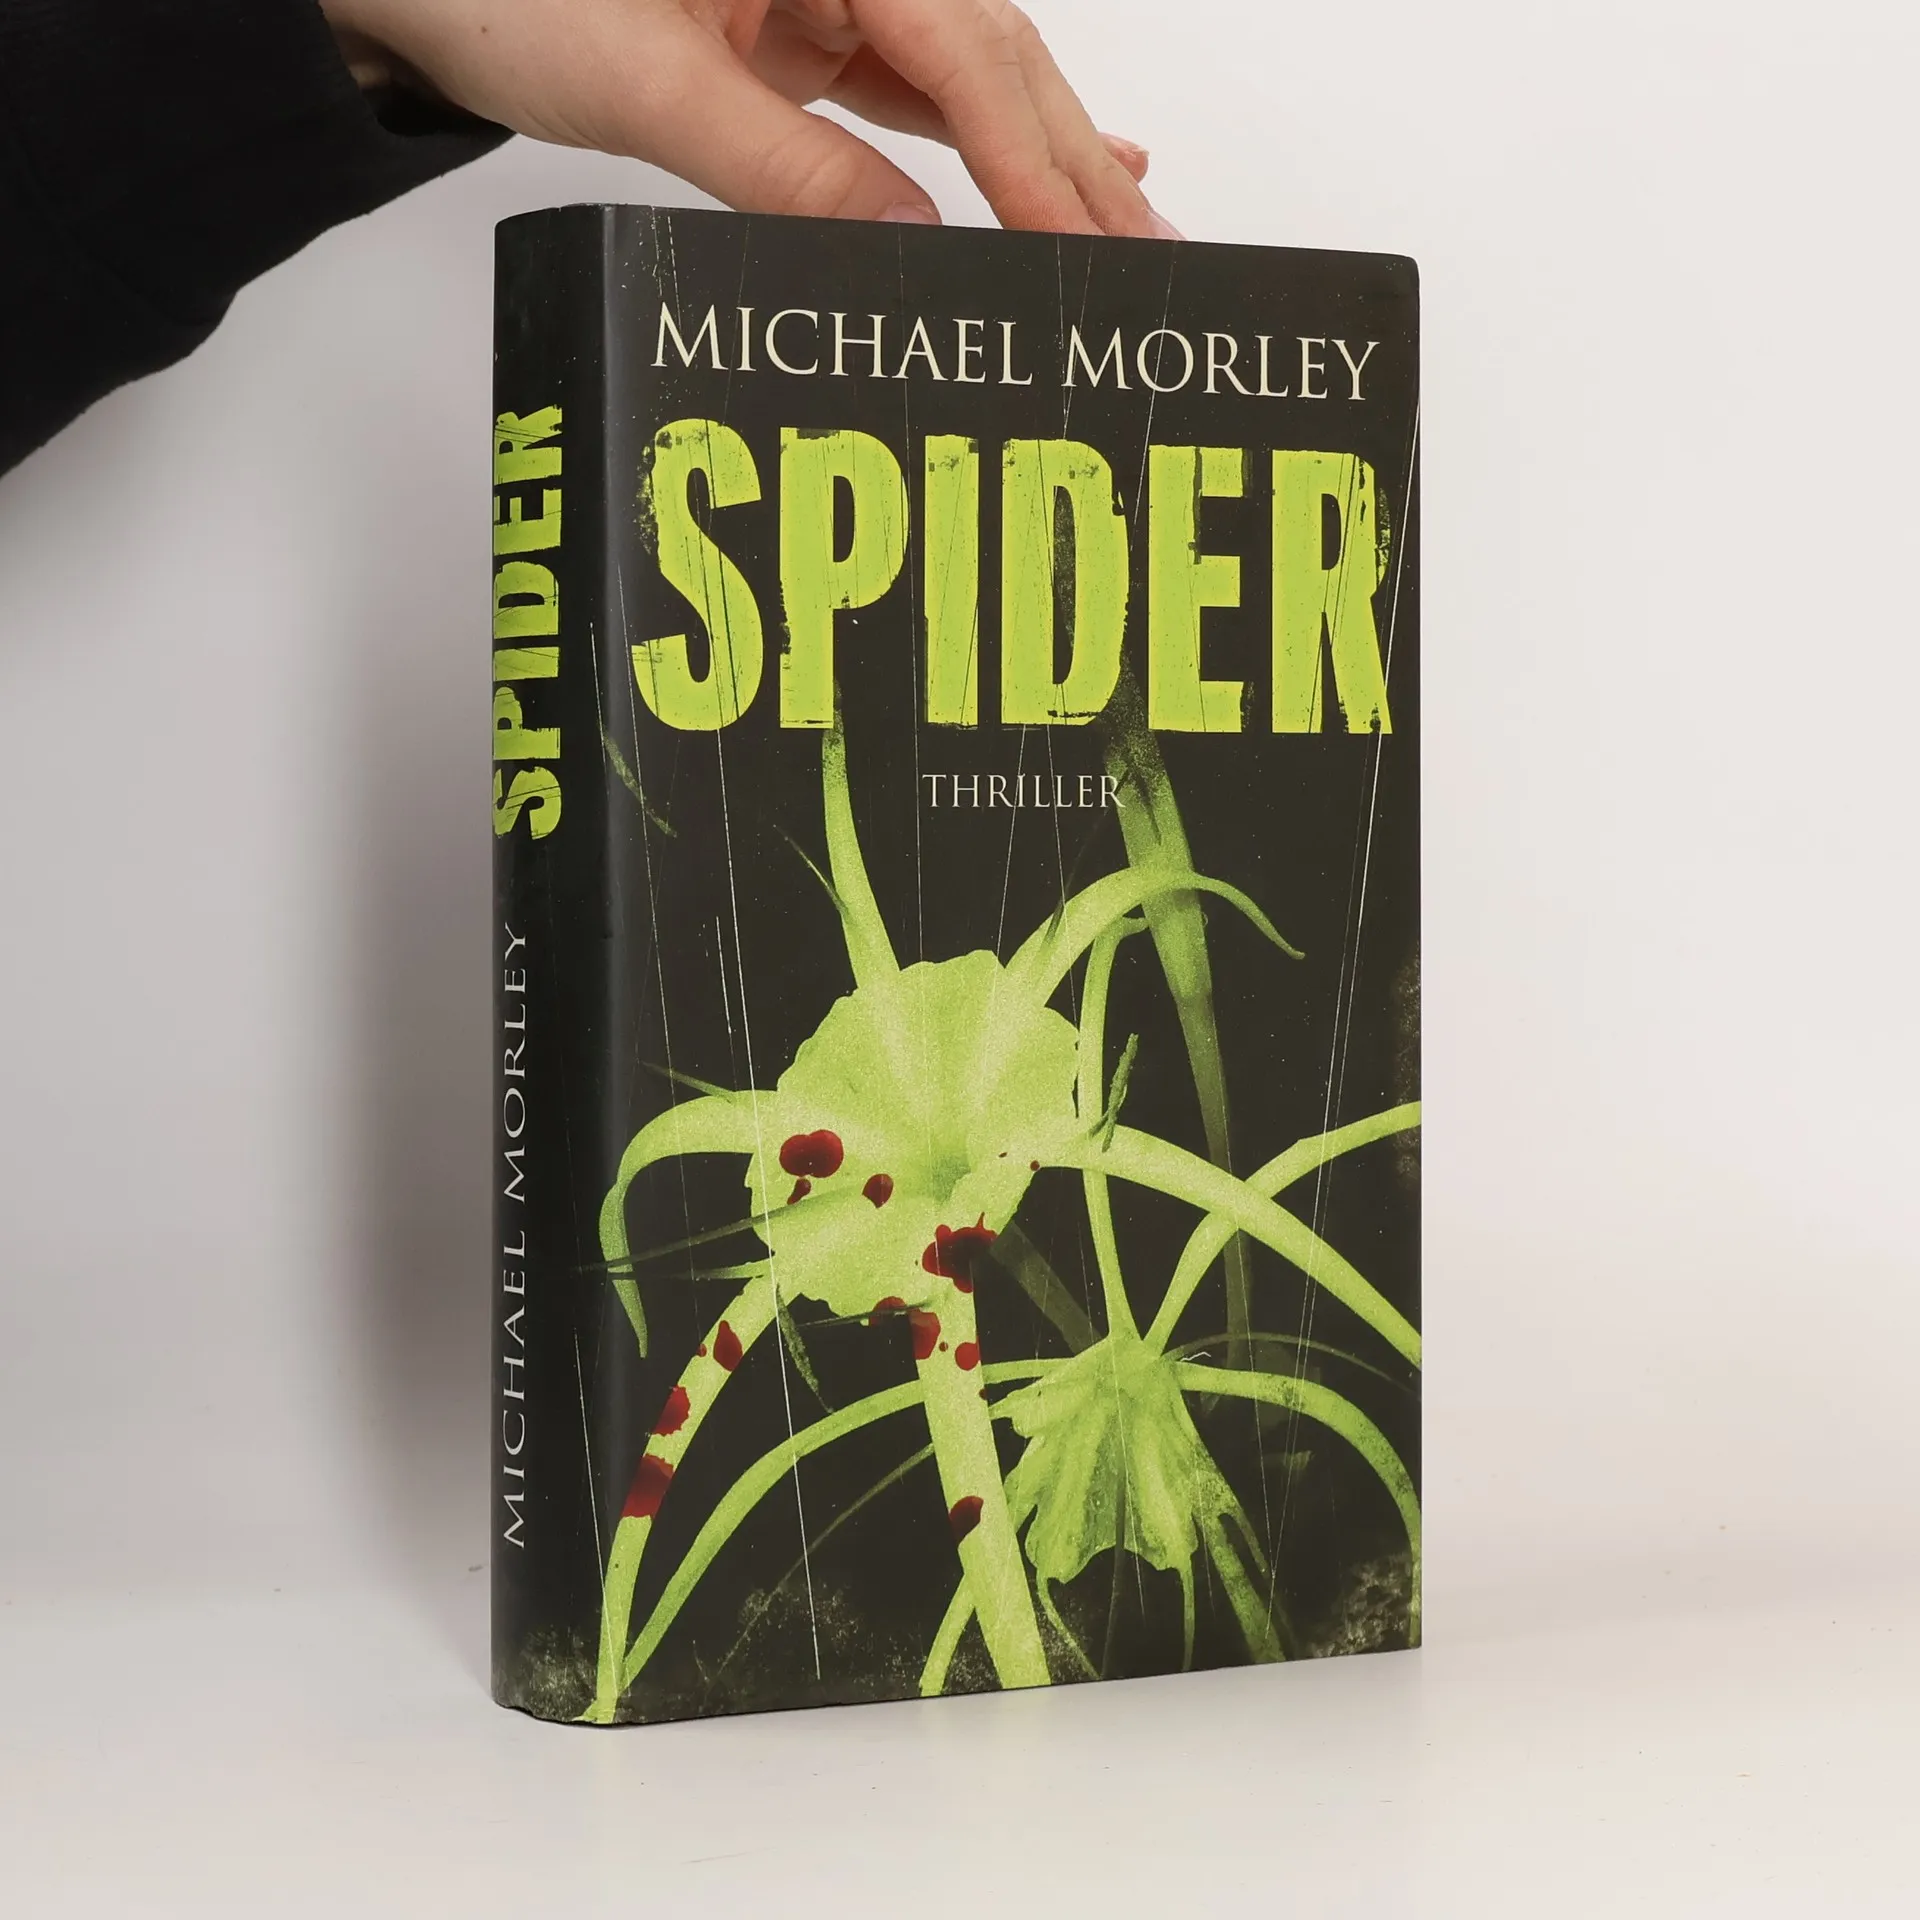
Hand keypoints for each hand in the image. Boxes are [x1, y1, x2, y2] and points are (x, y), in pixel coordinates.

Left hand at [320, 0, 1172, 235]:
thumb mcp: (645, 81)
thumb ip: (783, 167)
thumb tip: (908, 246)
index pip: (960, 45)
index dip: (1031, 154)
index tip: (1085, 242)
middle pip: (990, 50)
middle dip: (1068, 159)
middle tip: (1150, 250)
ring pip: (965, 72)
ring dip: (1041, 154)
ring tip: (1123, 228)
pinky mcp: (800, 28)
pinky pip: (914, 85)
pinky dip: (978, 137)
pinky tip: (1050, 160)